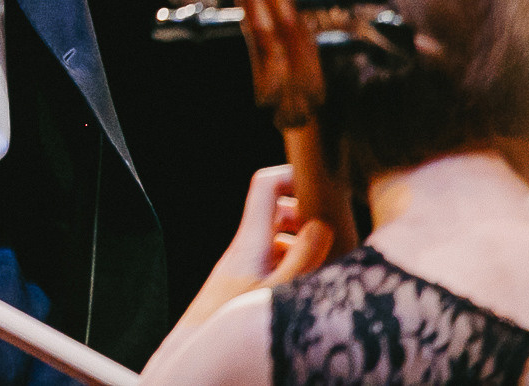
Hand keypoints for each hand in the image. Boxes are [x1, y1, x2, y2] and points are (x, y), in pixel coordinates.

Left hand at [171, 165, 334, 334]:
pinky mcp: (246, 286)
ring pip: (280, 241)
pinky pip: (275, 264)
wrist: (193, 352)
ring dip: (305, 245)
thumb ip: (303, 256)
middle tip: (335, 233)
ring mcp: (245, 266)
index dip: (292, 176)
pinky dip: (295, 267)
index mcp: (250, 239)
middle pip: (278, 212)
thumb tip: (321, 224)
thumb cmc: (230, 323)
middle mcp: (245, 247)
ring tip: (331, 264)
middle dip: (308, 217)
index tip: (320, 183)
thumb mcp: (277, 291)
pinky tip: (310, 287)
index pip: (266, 185)